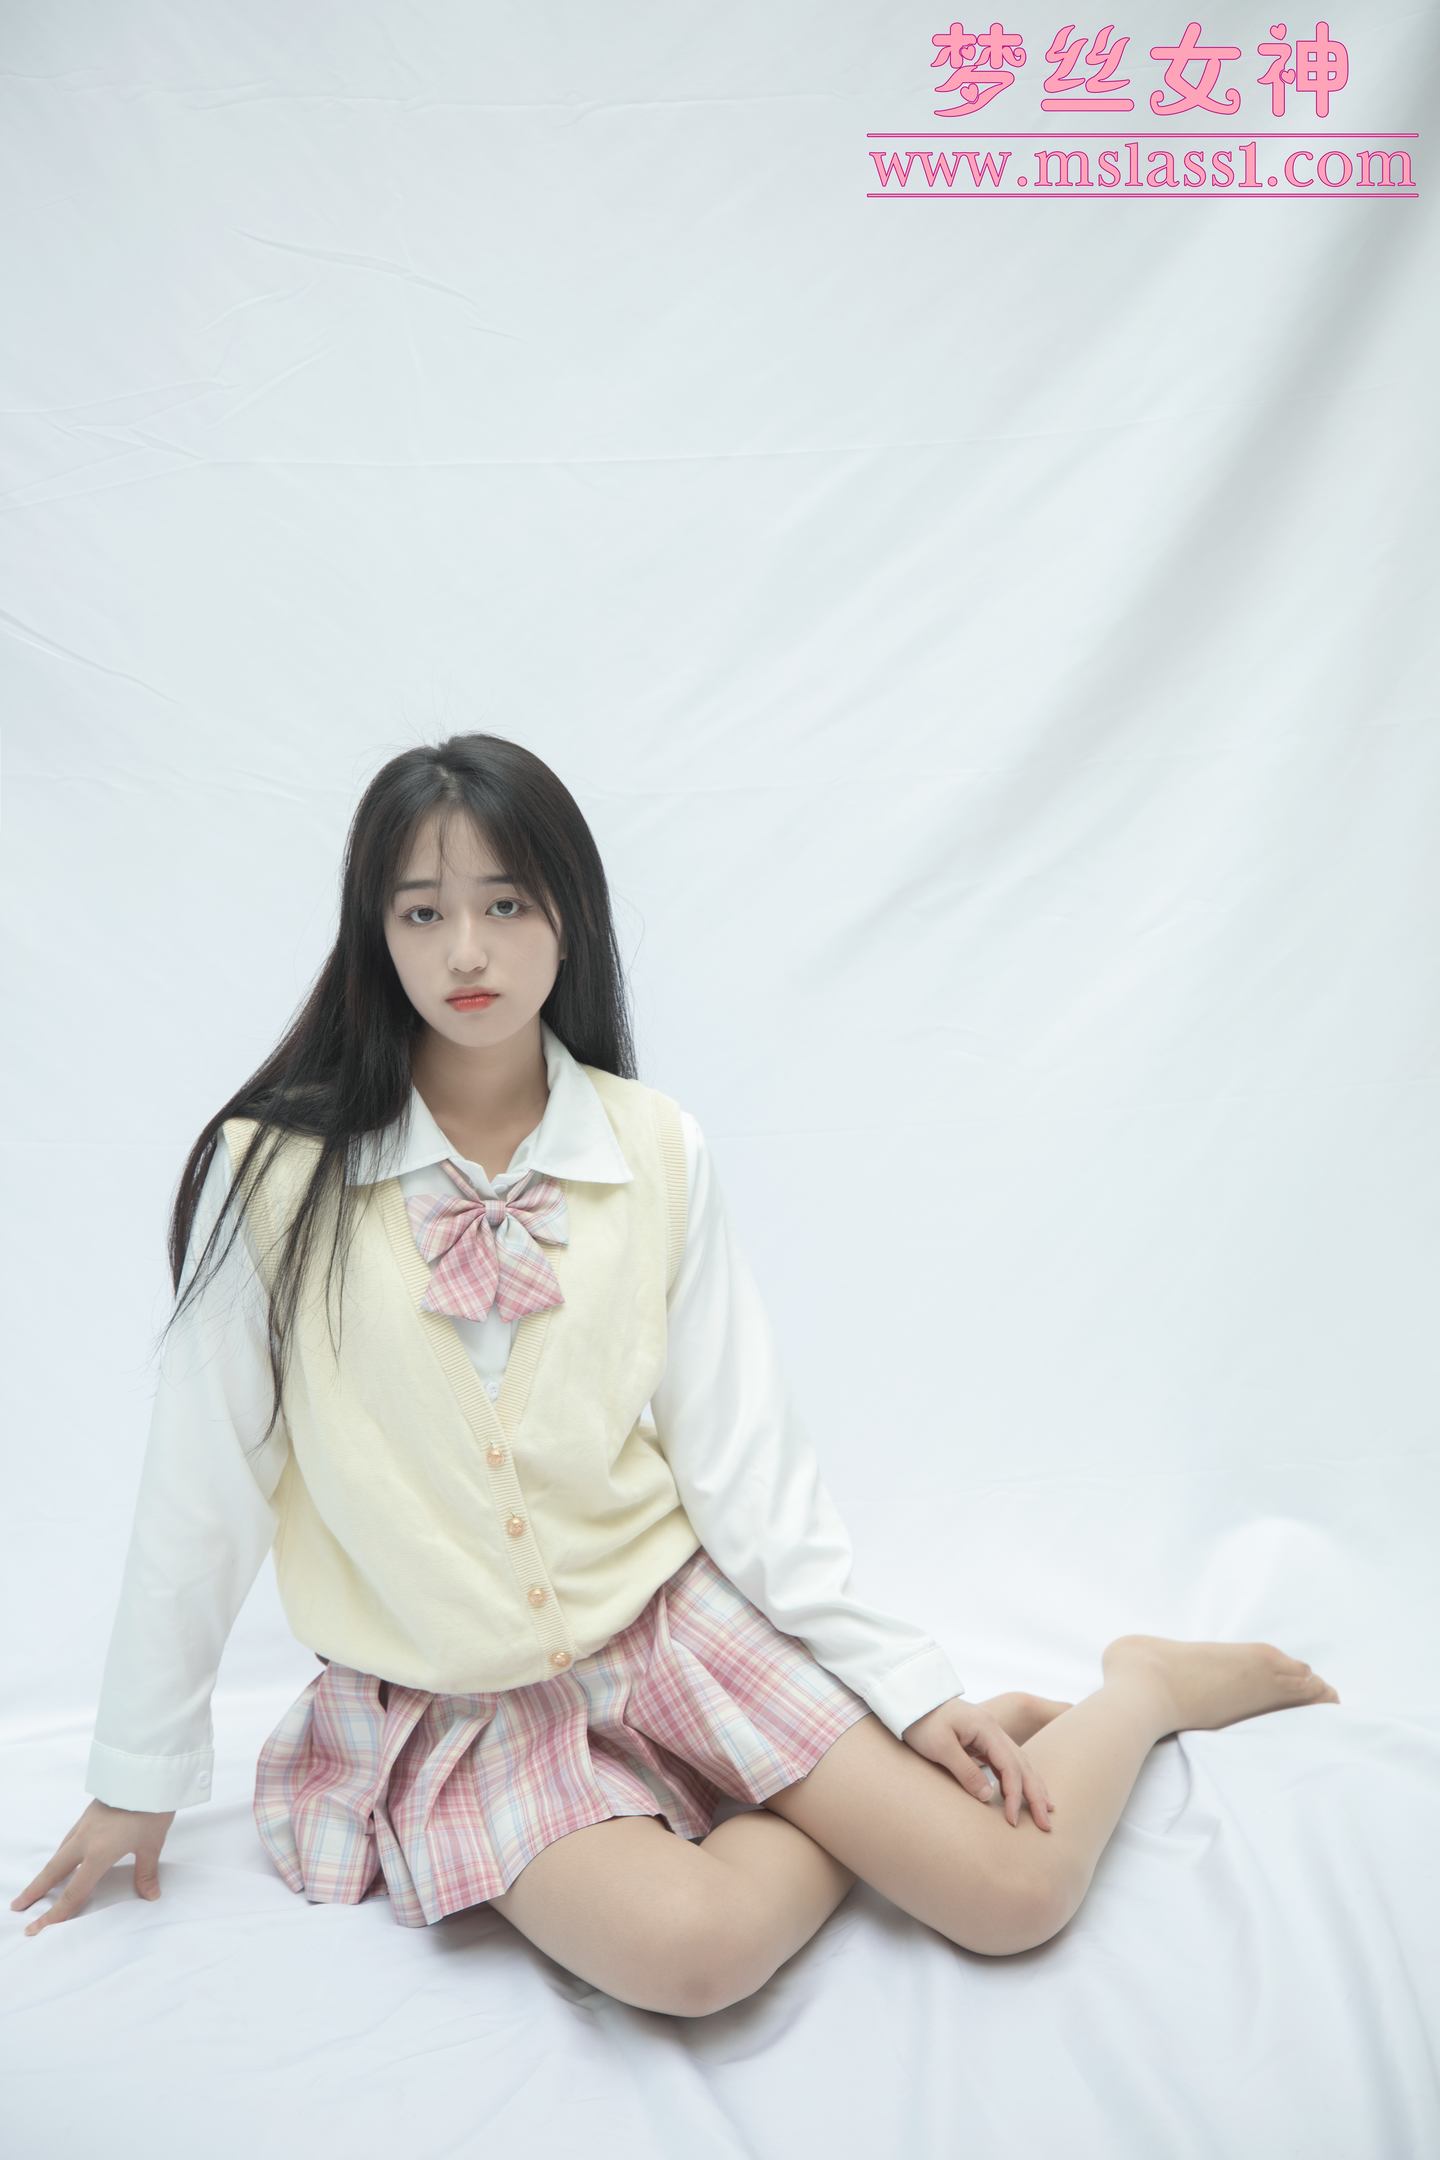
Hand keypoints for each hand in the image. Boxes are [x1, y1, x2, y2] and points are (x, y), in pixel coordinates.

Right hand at [11, 1800, 176, 1934]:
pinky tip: (65, 1855)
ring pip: (59, 1853)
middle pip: (54, 1872)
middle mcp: (85, 1841)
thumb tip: (151, 1896)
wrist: (146, 1772)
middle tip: (17, 1906)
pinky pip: (69, 1839)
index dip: (56, 1914)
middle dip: (35, 1891)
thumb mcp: (152, 1844)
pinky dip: (61, 1853)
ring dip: (47, 1871)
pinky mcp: (89, 1813)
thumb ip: (147, 1872)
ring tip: (38, 1885)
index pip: (73, 1893)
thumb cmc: (150, 1809)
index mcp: (99, 1854)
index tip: (38, 1929)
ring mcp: (85, 1825)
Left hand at [901, 1696, 1056, 1829]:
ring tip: (1046, 1810)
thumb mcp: (940, 1748)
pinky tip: (1025, 1792)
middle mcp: (993, 1729)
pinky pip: (1007, 1762)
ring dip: (1033, 1786)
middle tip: (1046, 1824)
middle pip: (1022, 1764)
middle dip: (1036, 1794)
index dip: (1015, 1795)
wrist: (909, 1701)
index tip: (1012, 1820)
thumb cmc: (922, 1723)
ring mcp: (989, 1734)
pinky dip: (1019, 1778)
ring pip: (1019, 1762)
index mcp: (986, 1728)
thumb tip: (990, 1797)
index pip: (1010, 1766)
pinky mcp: (982, 1741)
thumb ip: (965, 1772)